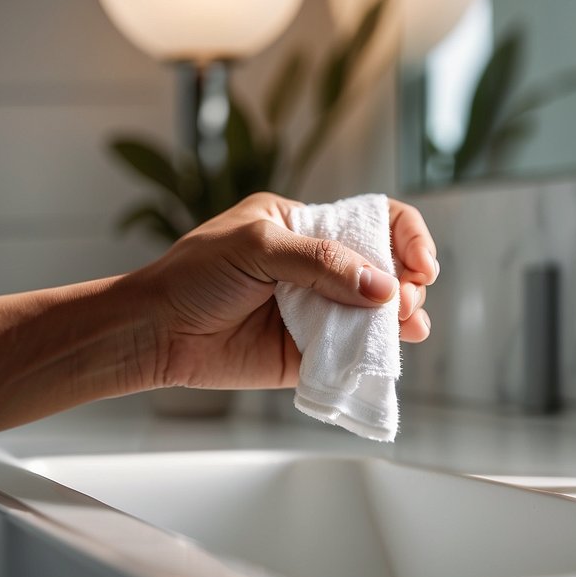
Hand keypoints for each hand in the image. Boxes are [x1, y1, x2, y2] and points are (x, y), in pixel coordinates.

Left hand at [128, 192, 438, 390]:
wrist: (155, 331)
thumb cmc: (195, 275)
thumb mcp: (259, 246)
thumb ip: (321, 261)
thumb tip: (382, 287)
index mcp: (308, 226)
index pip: (375, 222)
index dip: (407, 239)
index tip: (420, 264)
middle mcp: (320, 267)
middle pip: (387, 270)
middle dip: (407, 284)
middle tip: (403, 301)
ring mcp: (318, 311)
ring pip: (378, 314)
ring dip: (401, 319)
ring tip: (405, 326)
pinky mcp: (311, 353)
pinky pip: (354, 354)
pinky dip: (376, 354)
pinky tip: (387, 351)